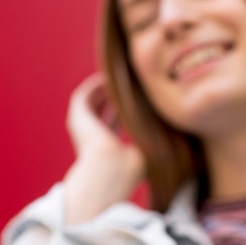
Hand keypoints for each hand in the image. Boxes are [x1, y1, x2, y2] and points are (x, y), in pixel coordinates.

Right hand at [64, 73, 144, 223]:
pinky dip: (93, 86)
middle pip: (101, 110)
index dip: (124, 110)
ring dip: (103, 88)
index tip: (139, 98)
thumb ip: (152, 141)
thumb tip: (168, 130)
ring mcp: (82, 127)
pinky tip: (107, 77)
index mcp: (106, 146)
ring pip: (91, 101)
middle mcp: (92, 136)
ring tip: (119, 77)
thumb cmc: (131, 165)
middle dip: (114, 96)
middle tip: (130, 83)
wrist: (112, 168)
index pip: (113, 124)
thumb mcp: (144, 151)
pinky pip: (83, 96)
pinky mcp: (77, 116)